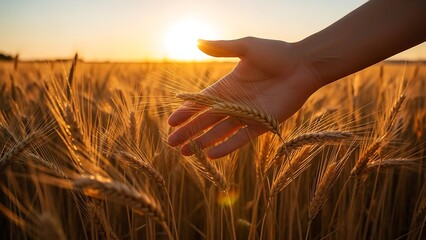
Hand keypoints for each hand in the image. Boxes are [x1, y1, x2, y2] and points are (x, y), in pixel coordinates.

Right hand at [167, 37, 319, 158]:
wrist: (304, 66)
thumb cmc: (276, 53)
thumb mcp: (247, 48)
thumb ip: (222, 48)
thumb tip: (196, 41)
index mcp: (227, 86)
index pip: (201, 103)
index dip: (186, 112)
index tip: (171, 122)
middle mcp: (234, 103)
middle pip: (206, 121)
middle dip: (188, 132)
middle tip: (171, 143)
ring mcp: (247, 116)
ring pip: (219, 132)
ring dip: (202, 142)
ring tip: (185, 153)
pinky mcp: (261, 125)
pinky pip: (240, 138)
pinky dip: (226, 147)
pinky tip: (211, 155)